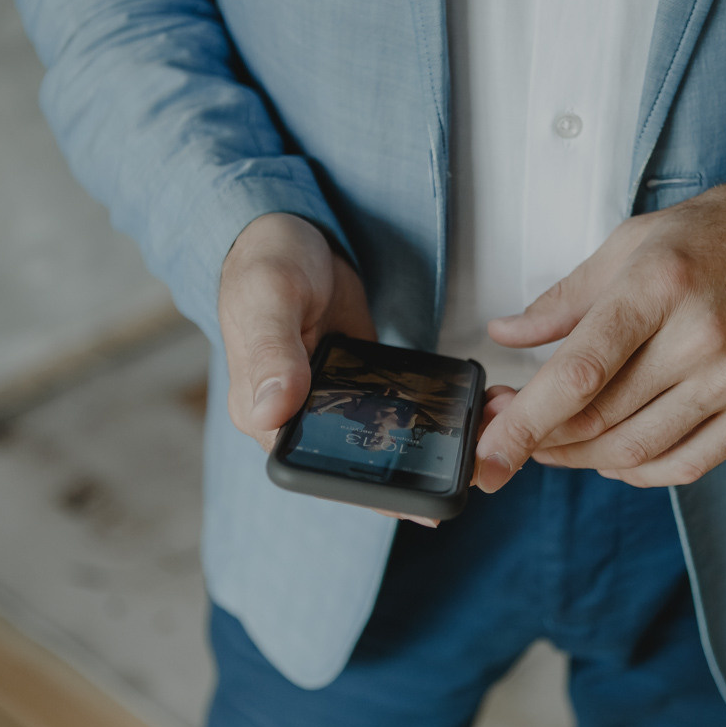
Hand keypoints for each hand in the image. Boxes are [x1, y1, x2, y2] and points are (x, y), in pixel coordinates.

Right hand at [219, 214, 436, 526]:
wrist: (292, 233)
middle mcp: (291, 416)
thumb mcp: (270, 299)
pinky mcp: (352, 383)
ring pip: (372, 440)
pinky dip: (415, 412)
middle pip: (348, 462)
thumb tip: (271, 411)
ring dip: (414, 446)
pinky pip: (386, 407)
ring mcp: (325, 401)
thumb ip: (272, 354)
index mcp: (259, 411)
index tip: (407, 493)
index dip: (357, 484)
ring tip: (466, 451)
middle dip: (400, 473)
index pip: (308, 467)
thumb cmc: (267, 261)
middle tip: (455, 475)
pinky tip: (454, 416)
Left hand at [474, 169, 725, 491]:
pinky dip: (637, 471)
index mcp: (659, 286)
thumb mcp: (632, 243)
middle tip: (508, 433)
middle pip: (601, 418)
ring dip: (581, 458)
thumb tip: (506, 334)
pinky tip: (612, 455)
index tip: (487, 454)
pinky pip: (686, 464)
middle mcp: (702, 337)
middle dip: (541, 438)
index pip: (579, 372)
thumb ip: (564, 299)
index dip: (525, 422)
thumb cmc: (718, 237)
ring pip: (637, 450)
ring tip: (555, 442)